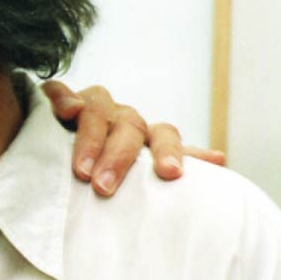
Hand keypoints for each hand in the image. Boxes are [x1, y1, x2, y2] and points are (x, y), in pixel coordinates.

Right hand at [40, 81, 226, 196]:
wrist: (78, 149)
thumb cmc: (115, 164)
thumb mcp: (145, 168)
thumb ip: (177, 161)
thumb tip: (220, 159)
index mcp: (145, 134)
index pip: (164, 135)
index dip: (168, 151)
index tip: (170, 174)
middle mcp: (121, 117)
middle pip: (129, 126)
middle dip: (118, 157)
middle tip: (105, 187)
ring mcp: (92, 107)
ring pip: (96, 112)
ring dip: (90, 140)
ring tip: (82, 172)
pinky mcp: (61, 100)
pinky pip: (61, 92)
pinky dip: (64, 97)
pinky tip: (68, 110)